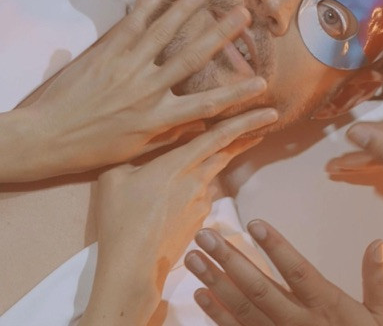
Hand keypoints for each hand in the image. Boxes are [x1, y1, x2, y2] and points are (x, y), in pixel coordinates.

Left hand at [18, 0, 266, 180]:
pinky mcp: (106, 54)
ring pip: (163, 34)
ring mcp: (126, 69)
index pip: (207, 105)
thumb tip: (195, 120)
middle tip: (242, 13)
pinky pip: (130, 26)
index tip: (261, 82)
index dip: (237, 93)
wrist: (45, 138)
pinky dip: (146, 7)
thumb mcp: (135, 148)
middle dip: (221, 34)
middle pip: (192, 58)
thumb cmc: (92, 148)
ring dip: (186, 10)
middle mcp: (147, 91)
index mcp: (158, 119)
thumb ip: (167, 131)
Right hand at [80, 110, 276, 324]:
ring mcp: (201, 203)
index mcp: (179, 163)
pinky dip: (193, 191)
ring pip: (210, 176)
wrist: (132, 268)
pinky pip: (200, 197)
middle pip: (226, 153)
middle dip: (247, 136)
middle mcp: (197, 180)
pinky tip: (170, 201)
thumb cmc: (120, 220)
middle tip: (263, 124)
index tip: (268, 113)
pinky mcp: (199, 222)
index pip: (219, 136)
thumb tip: (140, 155)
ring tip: (186, 168)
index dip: (245, 122)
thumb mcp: (114, 178)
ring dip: (210, 166)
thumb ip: (133, 158)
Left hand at [185, 220, 382, 325]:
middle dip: (229, 260)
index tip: (254, 223)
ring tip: (193, 258)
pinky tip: (201, 295)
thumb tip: (377, 242)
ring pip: (243, 310)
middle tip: (205, 235)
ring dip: (215, 283)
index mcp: (327, 306)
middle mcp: (299, 322)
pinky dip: (218, 315)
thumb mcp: (381, 318)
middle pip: (259, 289)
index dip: (276, 248)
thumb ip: (377, 281)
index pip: (298, 272)